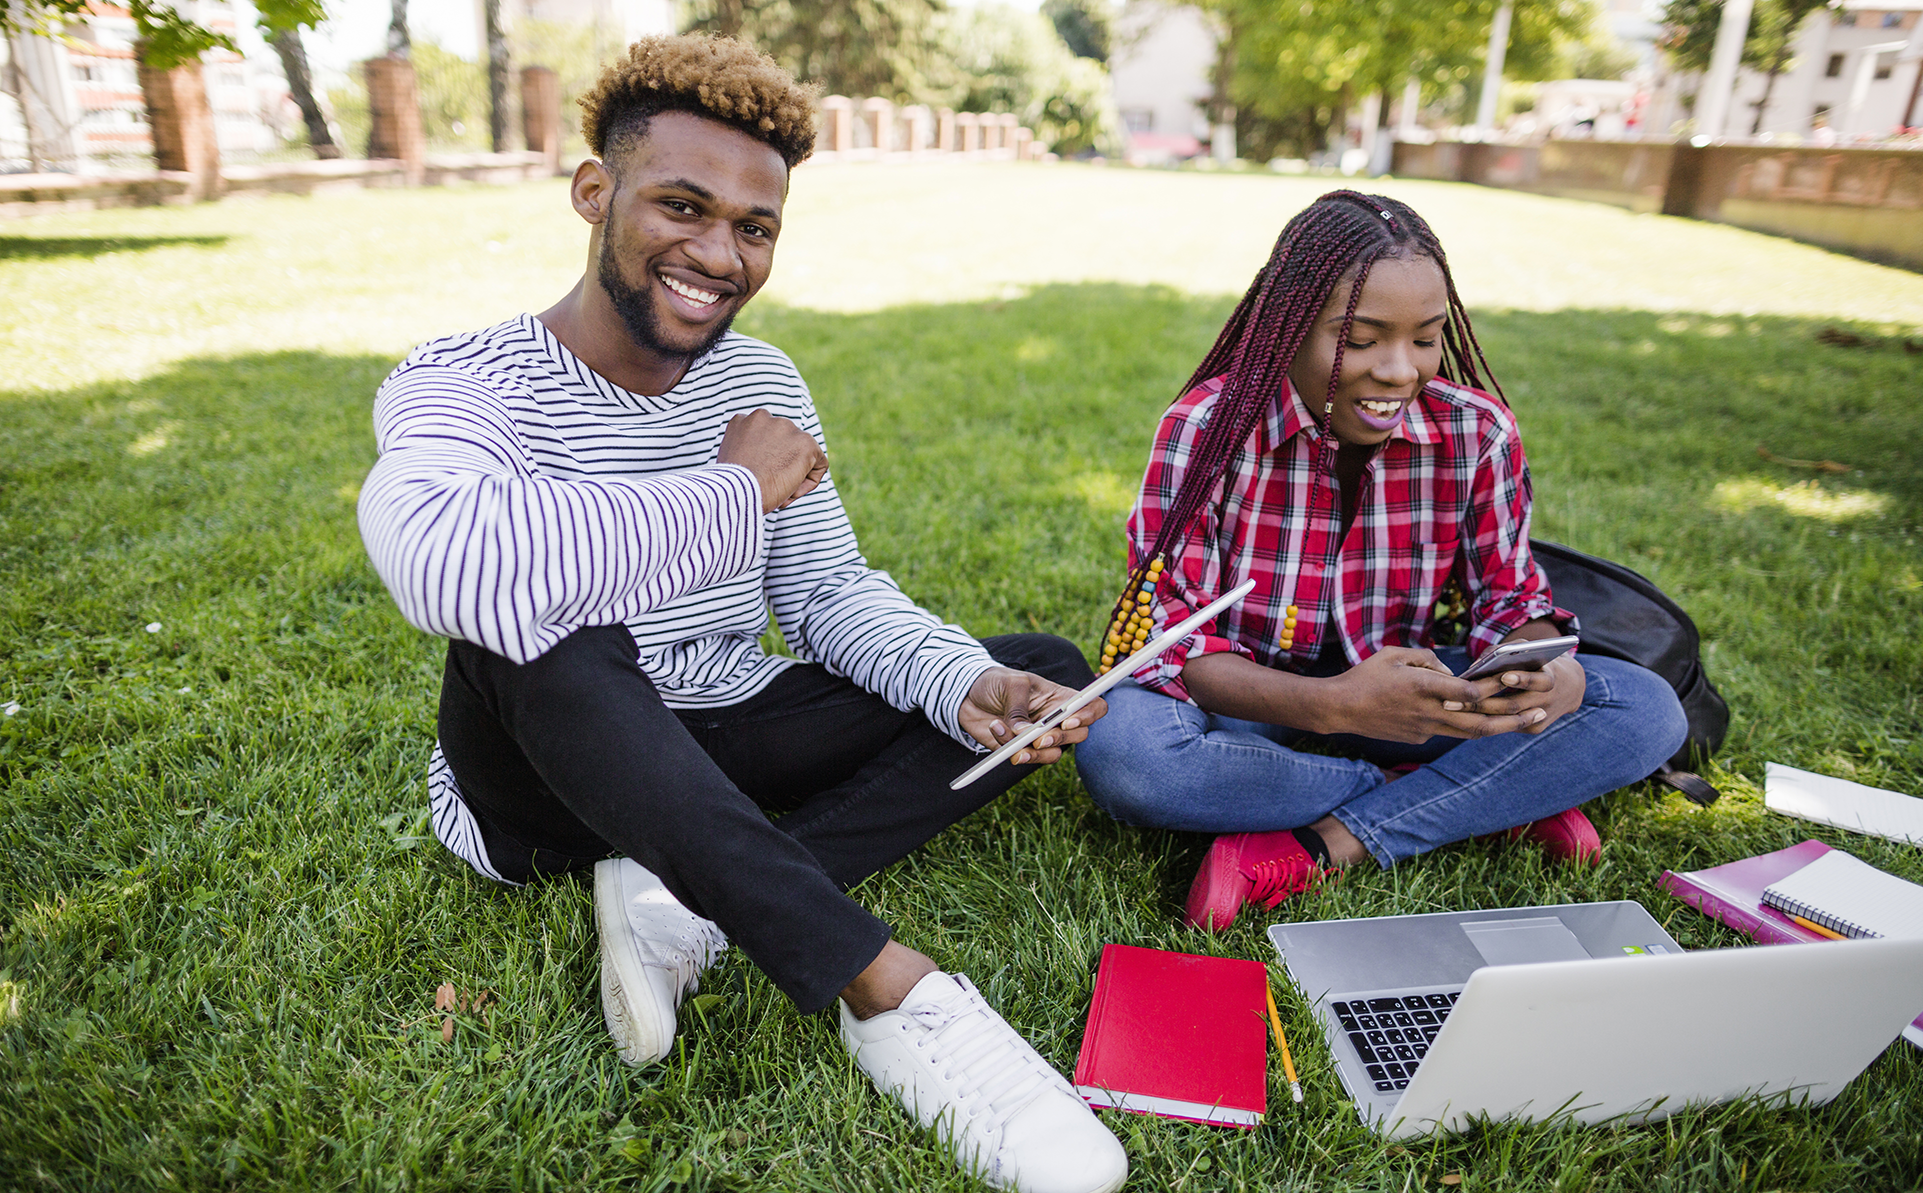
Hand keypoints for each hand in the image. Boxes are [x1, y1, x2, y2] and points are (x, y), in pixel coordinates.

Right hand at [716, 409, 828, 512]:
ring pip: (802, 453)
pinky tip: (791, 490)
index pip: (764, 437)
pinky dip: (809, 481)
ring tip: (777, 488)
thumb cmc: (732, 486)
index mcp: (742, 421)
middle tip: (768, 485)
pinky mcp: (805, 443)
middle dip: (781, 464)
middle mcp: (764, 417)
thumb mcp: (734, 462)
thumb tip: (767, 461)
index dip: (764, 460)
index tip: (758, 476)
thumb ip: (749, 452)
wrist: (736, 491)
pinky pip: (819, 464)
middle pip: (785, 443)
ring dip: (794, 472)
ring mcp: (786, 427)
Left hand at [958, 667, 1106, 764]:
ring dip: (1034, 752)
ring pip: (1052, 754)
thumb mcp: (1010, 684)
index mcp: (1061, 698)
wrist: (967, 694)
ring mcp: (1040, 737)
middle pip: (1078, 735)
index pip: (1093, 706)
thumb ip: (1019, 708)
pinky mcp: (1021, 750)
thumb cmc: (996, 681)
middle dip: (1060, 738)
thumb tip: (1024, 735)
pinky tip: (995, 728)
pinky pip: (1024, 757)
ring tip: (1013, 743)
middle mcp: (1056, 720)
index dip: (1089, 715)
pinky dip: (1009, 748)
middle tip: (1040, 739)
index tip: (1069, 721)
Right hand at [1323, 646, 1545, 742]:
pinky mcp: (1416, 737)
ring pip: (1469, 732)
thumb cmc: (1365, 676)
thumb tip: (1450, 670)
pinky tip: (1481, 717)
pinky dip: (1465, 723)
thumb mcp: (1395, 654)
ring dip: (1499, 728)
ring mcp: (1424, 729)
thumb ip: (1427, 659)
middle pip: (1479, 722)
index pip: (1468, 692)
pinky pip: (1446, 730)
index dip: (1493, 688)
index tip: (1512, 679)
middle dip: (1512, 719)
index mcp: (1423, 687)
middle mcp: (1428, 712)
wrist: (1339, 709)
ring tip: (1525, 722)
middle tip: (1539, 713)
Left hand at [1461, 654, 1584, 733]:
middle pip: (1512, 705)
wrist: (1571, 687)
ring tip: (1449, 707)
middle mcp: (1547, 701)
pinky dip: (1483, 719)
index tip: (1502, 676)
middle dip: (1481, 703)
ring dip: (1475, 714)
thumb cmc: (1539, 661)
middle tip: (1451, 700)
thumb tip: (1476, 665)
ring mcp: (1541, 719)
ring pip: (1505, 720)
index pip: (1537, 681)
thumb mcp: (1529, 649)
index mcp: (1550, 679)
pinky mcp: (1535, 729)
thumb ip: (1506, 651)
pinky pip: (1506, 726)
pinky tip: (1459, 715)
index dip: (1521, 679)